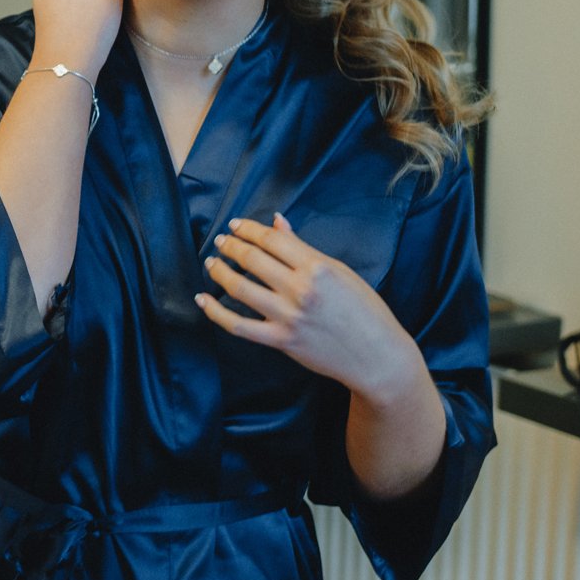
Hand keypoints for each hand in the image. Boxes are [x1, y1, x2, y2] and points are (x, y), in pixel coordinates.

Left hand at [197, 214, 424, 403]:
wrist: (376, 356)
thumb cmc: (365, 310)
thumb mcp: (340, 271)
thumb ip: (303, 248)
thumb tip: (277, 223)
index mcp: (317, 267)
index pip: (272, 240)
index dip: (248, 229)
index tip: (236, 225)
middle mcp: (300, 290)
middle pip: (252, 260)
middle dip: (231, 246)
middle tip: (221, 241)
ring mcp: (288, 316)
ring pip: (240, 288)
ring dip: (220, 272)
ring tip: (212, 263)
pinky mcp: (281, 340)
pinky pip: (239, 326)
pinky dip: (216, 313)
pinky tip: (203, 300)